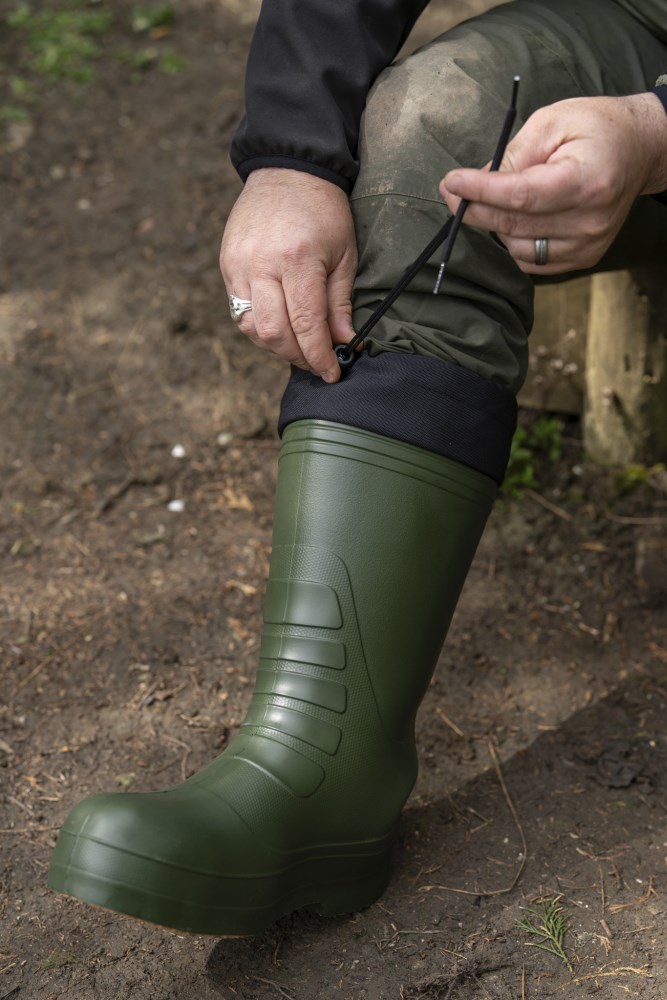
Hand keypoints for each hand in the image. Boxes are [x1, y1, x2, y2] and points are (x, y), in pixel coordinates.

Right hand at [220, 168, 357, 381]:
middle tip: (317, 363)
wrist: (286, 169)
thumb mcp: (344, 253)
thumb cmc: (323, 211)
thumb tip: (343, 342)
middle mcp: (261, 265)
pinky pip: (239, 311)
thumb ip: (340, 302)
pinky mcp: (226, 265)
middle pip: (273, 333)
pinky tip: (280, 327)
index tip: (332, 373)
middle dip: (297, 357)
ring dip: (276, 346)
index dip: (318, 356)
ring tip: (299, 346)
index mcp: (296, 260)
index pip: (305, 325)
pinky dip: (260, 327)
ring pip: (251, 328)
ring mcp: (238, 266)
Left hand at [440, 94, 666, 274]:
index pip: (521, 195)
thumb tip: (477, 183)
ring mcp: (587, 244)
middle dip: (475, 209)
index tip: (451, 183)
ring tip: (498, 198)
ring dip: (496, 225)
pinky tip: (517, 218)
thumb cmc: (595, 128)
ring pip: (517, 248)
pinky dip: (514, 241)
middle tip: (453, 191)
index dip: (481, 192)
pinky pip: (531, 261)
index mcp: (586, 181)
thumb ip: (514, 154)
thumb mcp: (552, 121)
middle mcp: (589, 220)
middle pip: (514, 225)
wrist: (639, 150)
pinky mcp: (583, 258)